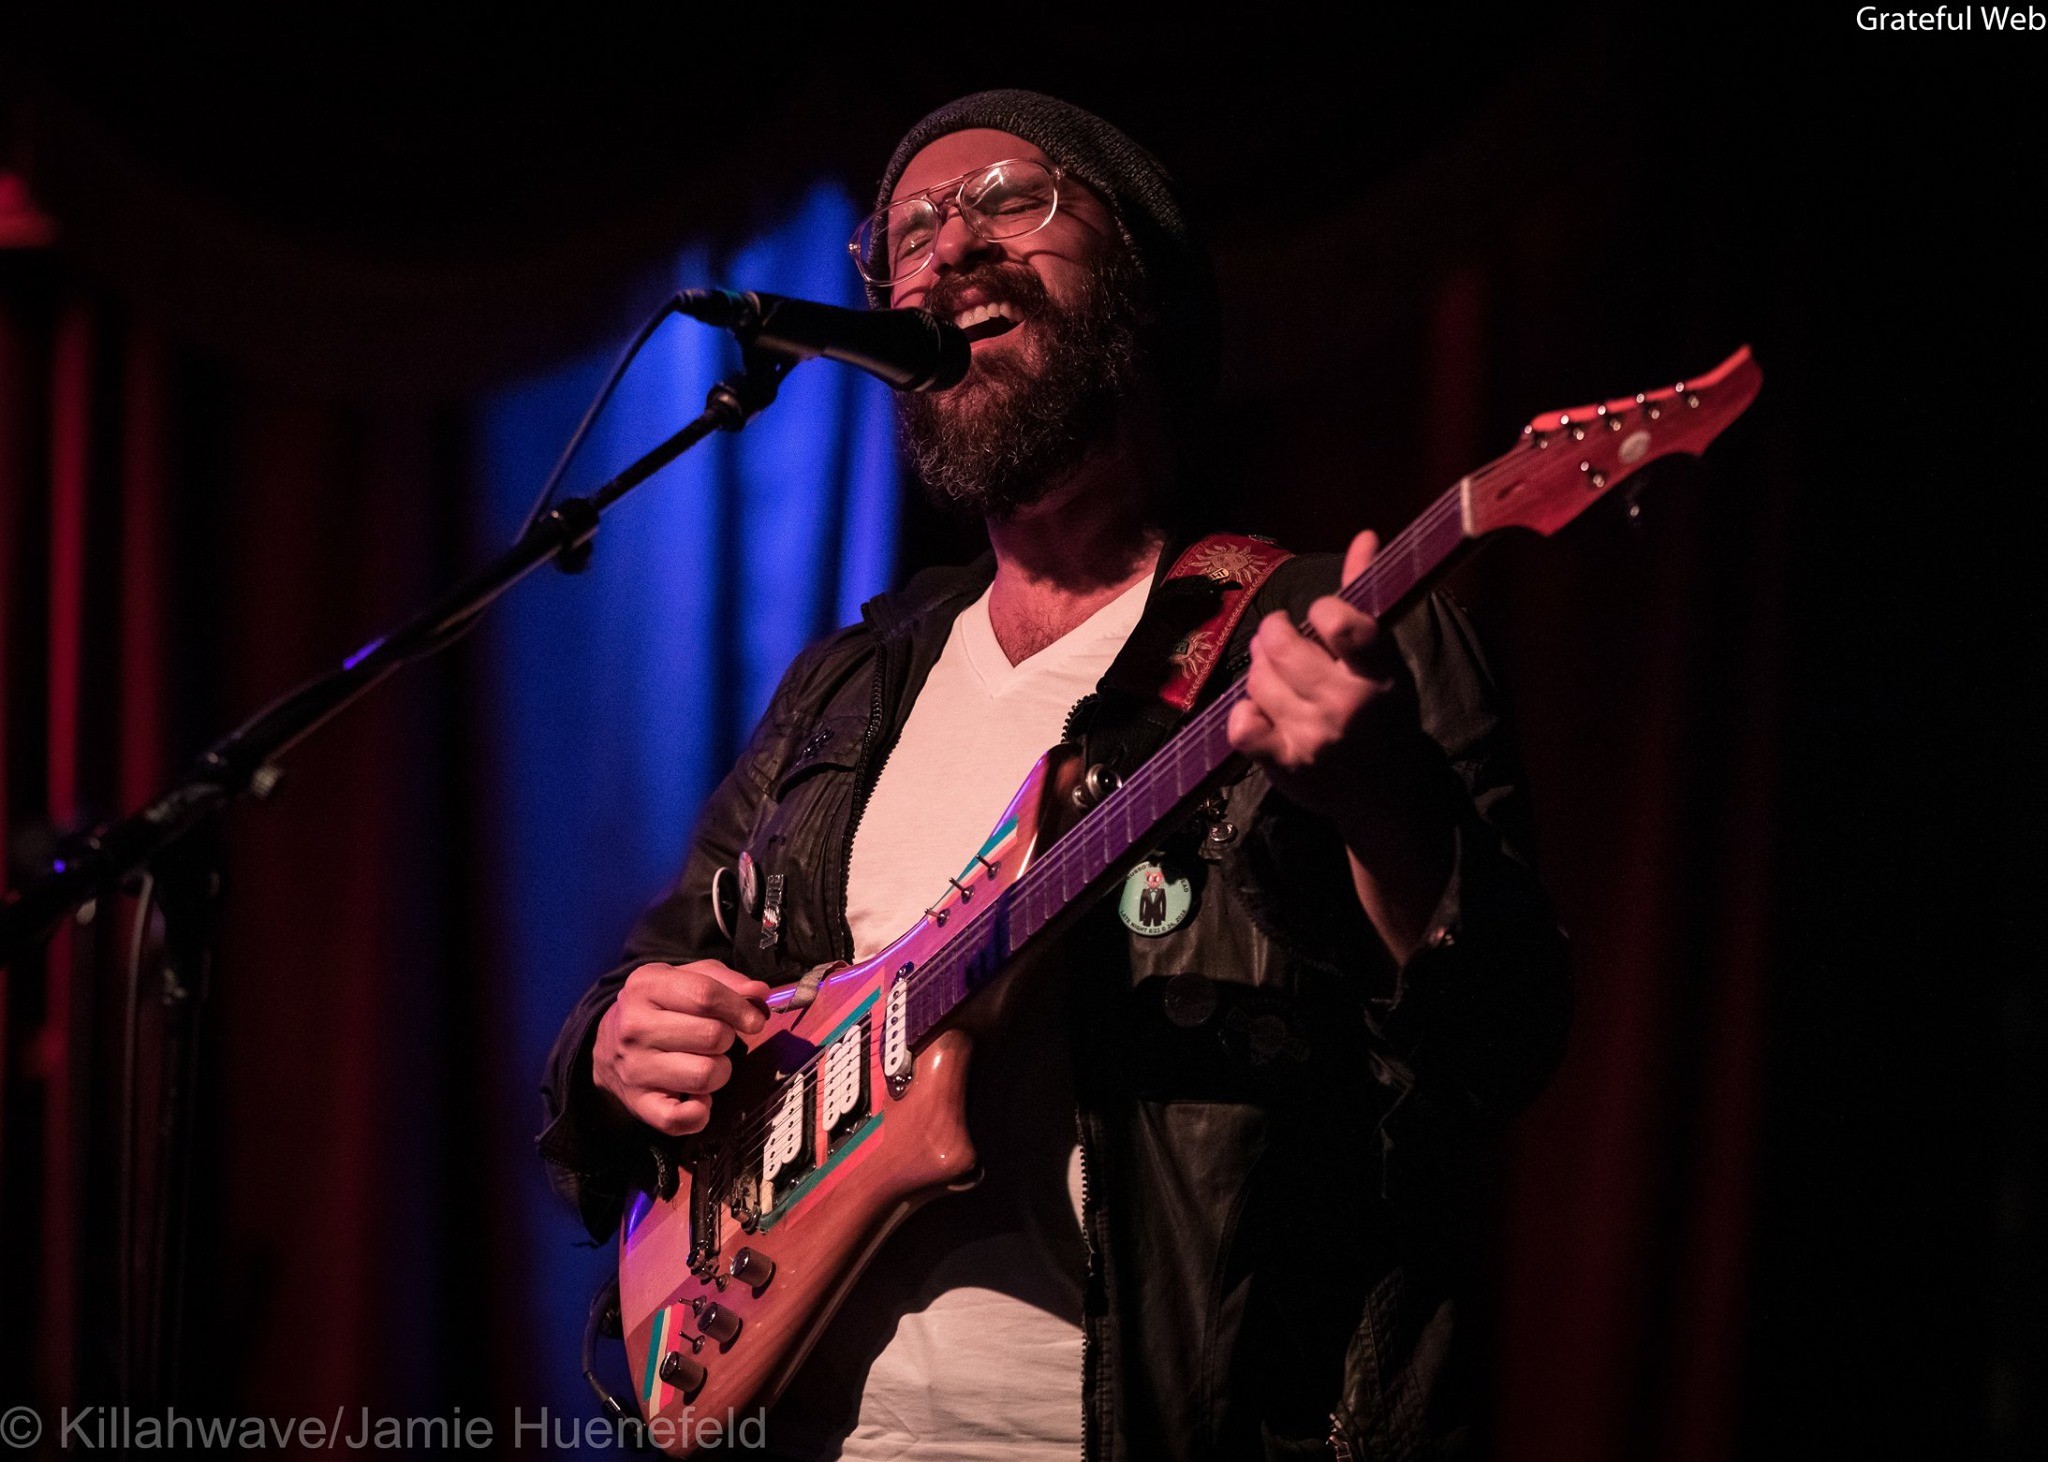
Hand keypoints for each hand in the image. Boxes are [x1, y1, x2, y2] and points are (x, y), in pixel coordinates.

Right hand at [592, 960, 771, 1136]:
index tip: (753, 1019)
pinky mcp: (638, 1103)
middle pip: (712, 1036)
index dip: (740, 1008)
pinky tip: (699, 1098)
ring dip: (719, 1071)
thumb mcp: (684, 979)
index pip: (705, 995)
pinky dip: (700, 1113)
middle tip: (716, 1039)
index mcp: (647, 986)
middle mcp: (635, 1026)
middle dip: (727, 1039)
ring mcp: (635, 1067)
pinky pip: (680, 1119)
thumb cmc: (657, 1008)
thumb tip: (758, 994)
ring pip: (705, 1076)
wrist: (606, 1044)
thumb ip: (725, 981)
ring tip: (705, 1063)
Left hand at [1226, 530, 1425, 835]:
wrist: (1385, 795)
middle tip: (1283, 641)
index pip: (1341, 620)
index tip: (1322, 617)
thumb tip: (1364, 536)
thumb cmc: (1383, 714)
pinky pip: (1241, 724)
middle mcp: (1347, 705)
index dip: (1321, 609)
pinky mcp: (1284, 764)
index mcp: (1378, 673)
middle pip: (1280, 645)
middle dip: (1275, 634)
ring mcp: (1313, 737)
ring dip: (1261, 671)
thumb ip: (1364, 597)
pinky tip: (1264, 711)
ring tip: (1279, 678)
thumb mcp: (1384, 658)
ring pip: (1257, 679)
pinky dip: (1245, 711)